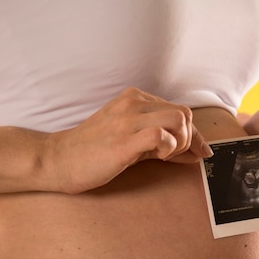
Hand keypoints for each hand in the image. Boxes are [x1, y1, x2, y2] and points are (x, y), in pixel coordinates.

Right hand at [45, 88, 212, 193]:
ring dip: (180, 142)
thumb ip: (162, 141)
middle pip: (184, 114)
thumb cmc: (94, 151)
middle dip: (189, 139)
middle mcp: (133, 104)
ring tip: (162, 155)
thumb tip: (197, 150)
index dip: (195, 135)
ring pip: (179, 119)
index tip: (200, 152)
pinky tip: (155, 157)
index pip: (180, 110)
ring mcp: (127, 120)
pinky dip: (168, 148)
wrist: (58, 159)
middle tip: (173, 155)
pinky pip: (161, 135)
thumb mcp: (131, 139)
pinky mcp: (122, 140)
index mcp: (135, 99)